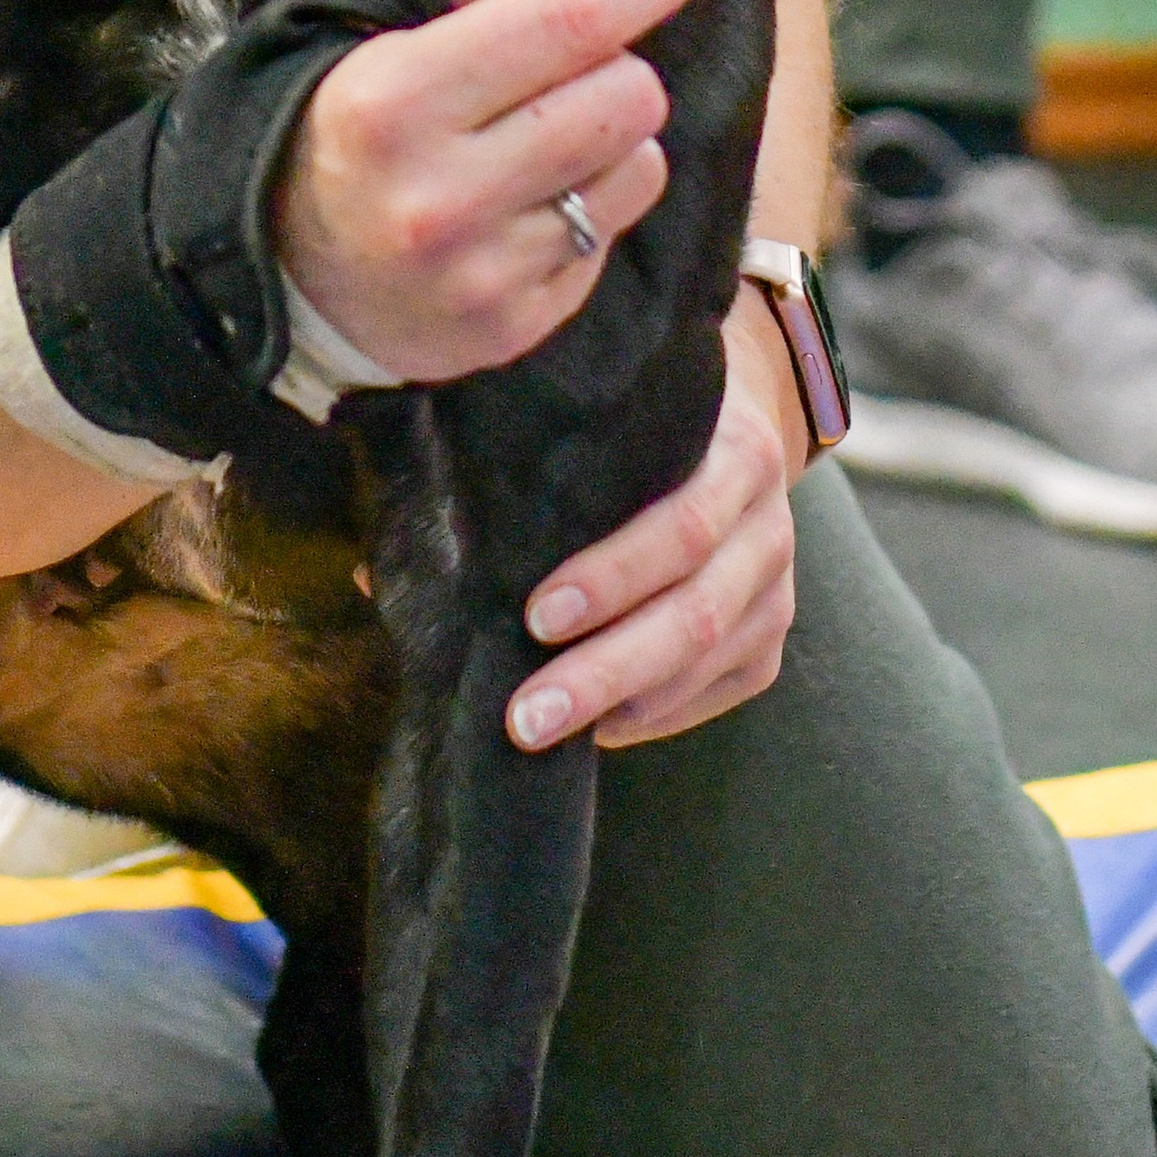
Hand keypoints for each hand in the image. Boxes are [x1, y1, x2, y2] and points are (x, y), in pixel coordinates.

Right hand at [275, 0, 715, 380]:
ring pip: (638, 166)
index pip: (568, 22)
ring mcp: (480, 274)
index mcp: (393, 96)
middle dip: (613, 63)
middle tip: (554, 67)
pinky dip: (590, 205)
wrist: (278, 272)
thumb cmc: (343, 119)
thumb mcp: (393, 23)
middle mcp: (438, 194)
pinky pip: (612, 237)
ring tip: (537, 136)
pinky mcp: (513, 329)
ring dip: (610, 136)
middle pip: (626, 95)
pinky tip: (524, 202)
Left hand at [506, 292, 804, 754]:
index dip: (611, 576)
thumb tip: (379, 572)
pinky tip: (595, 729)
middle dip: (604, 669)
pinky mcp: (769, 639)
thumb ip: (512, 480)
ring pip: (706, 660)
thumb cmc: (623, 430)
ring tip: (540, 730)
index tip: (533, 614)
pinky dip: (652, 715)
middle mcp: (768, 521)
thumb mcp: (593, 426)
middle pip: (693, 612)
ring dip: (620, 703)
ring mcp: (777, 586)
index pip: (680, 526)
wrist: (726, 426)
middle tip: (523, 712)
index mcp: (730, 449)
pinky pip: (716, 689)